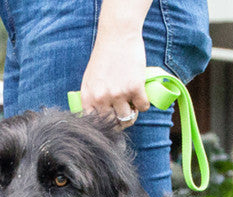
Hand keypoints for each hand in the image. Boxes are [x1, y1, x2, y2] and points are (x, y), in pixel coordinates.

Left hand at [80, 8, 150, 127]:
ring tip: (132, 105)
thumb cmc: (103, 56)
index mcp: (88, 98)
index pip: (94, 124)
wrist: (117, 35)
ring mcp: (118, 94)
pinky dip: (144, 104)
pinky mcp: (135, 87)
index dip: (103, 126)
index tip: (110, 123)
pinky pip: (142, 107)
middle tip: (124, 114)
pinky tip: (141, 97)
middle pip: (112, 124)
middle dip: (119, 122)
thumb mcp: (88, 80)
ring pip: (128, 118)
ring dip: (132, 115)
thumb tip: (93, 119)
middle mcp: (102, 98)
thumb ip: (89, 99)